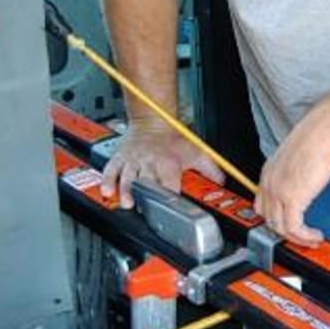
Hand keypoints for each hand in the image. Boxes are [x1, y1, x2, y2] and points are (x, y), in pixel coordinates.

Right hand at [101, 115, 221, 208]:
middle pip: (147, 181)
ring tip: (127, 203)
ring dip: (127, 191)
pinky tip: (108, 192)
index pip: (170, 181)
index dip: (171, 193)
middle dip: (146, 195)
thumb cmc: (173, 138)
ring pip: (128, 177)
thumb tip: (221, 182)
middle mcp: (149, 161)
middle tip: (146, 209)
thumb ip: (210, 169)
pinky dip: (108, 181)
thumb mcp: (197, 151)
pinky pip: (111, 170)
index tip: (172, 205)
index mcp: (168, 162)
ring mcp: (133, 161)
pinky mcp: (120, 159)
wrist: (154, 119)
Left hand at [255, 108, 329, 245]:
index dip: (276, 218)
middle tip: (303, 237)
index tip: (291, 225)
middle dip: (286, 232)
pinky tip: (315, 235)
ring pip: (279, 227)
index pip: (263, 204)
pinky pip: (293, 228)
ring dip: (297, 238)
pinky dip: (304, 236)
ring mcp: (278, 190)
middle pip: (268, 218)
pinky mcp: (292, 198)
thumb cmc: (320, 135)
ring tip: (312, 239)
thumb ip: (298, 172)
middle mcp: (269, 181)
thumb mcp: (301, 156)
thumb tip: (307, 182)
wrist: (328, 129)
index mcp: (270, 171)